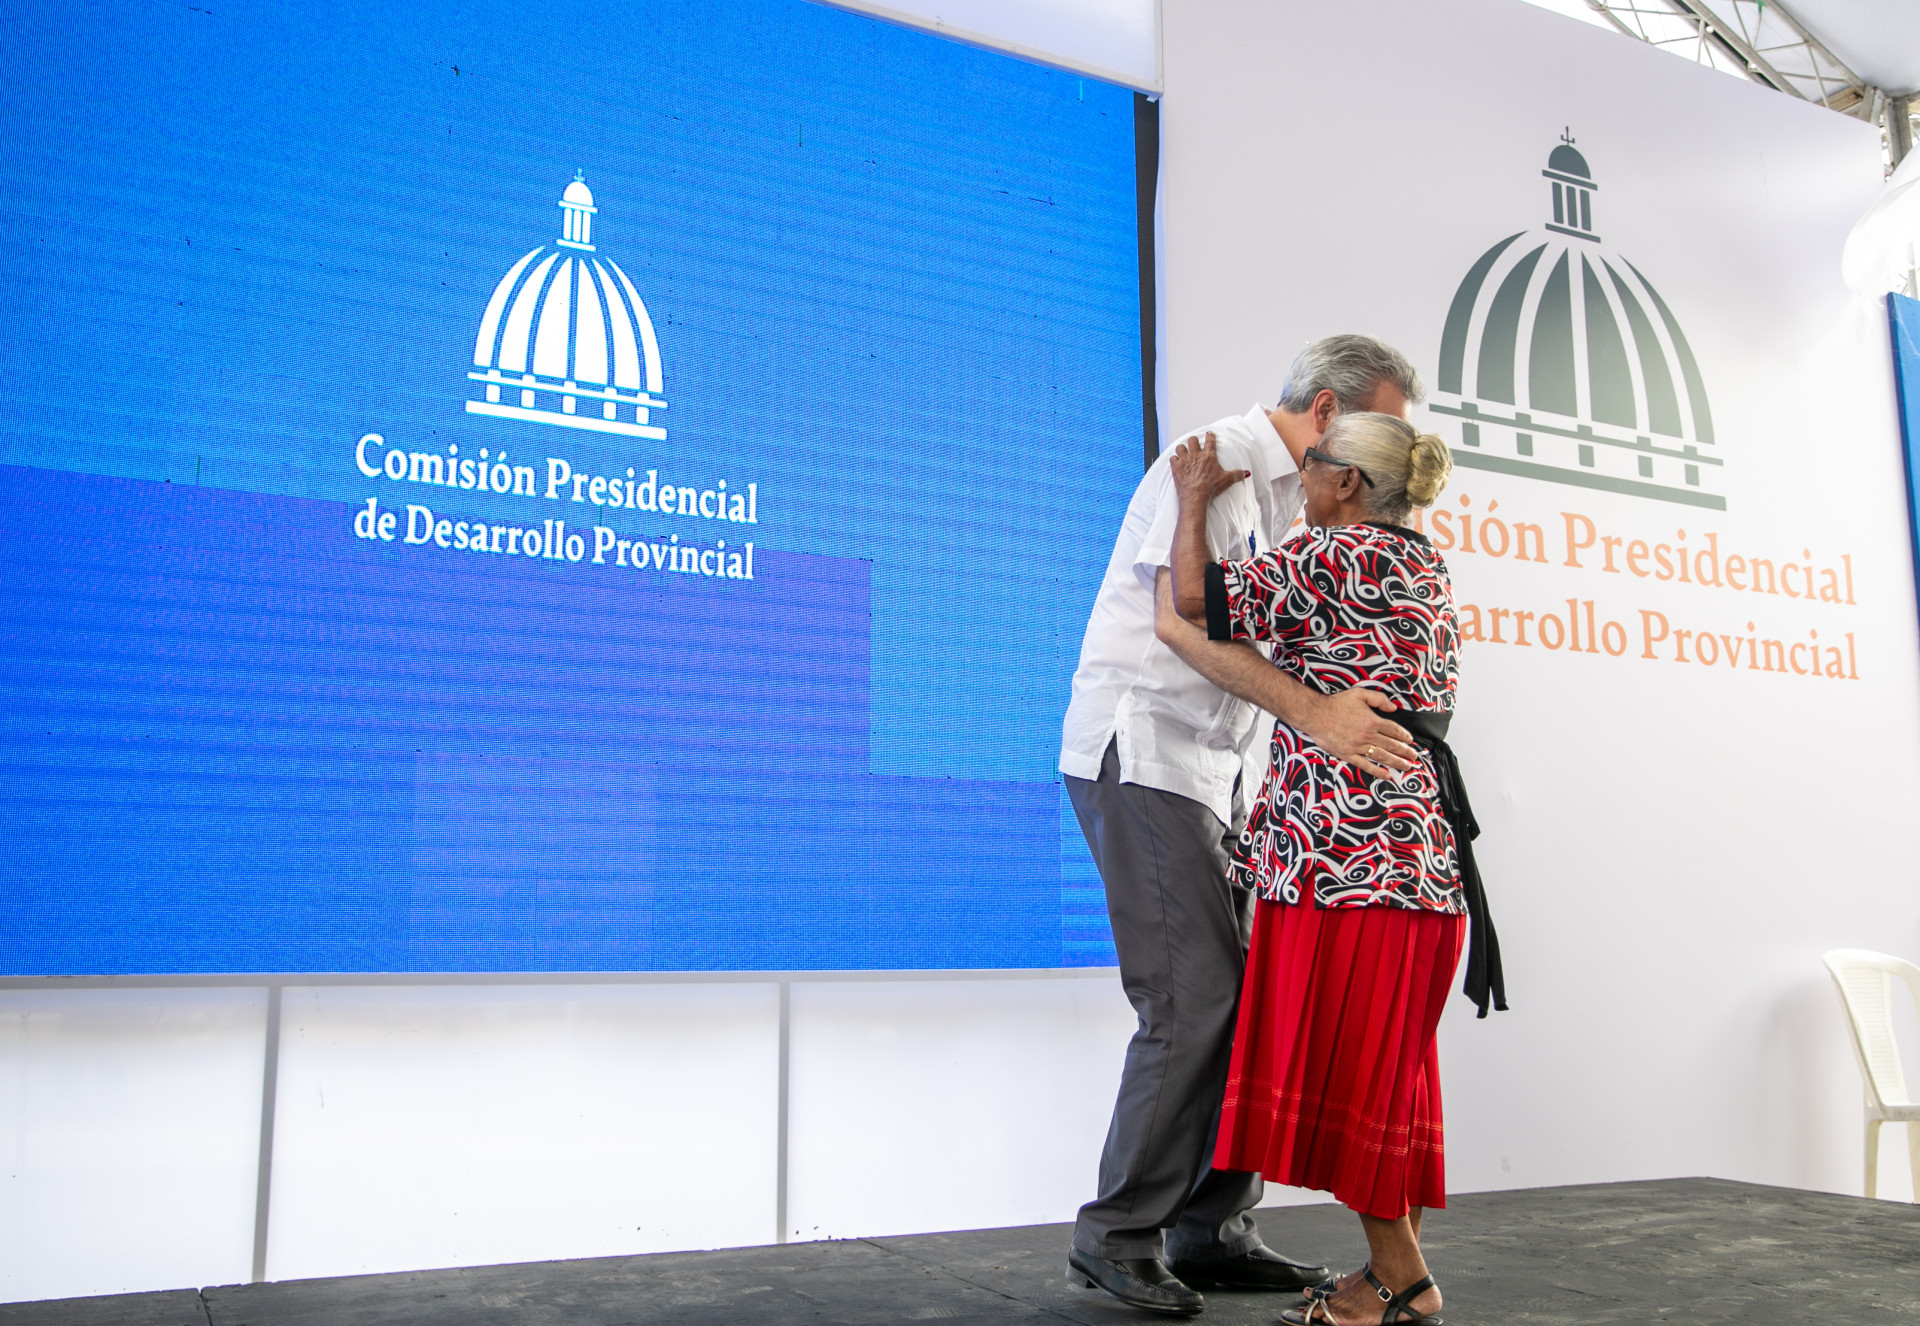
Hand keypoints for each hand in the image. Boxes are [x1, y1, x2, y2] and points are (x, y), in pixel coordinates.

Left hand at [1169, 432, 1249, 506]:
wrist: (1196, 496)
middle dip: (1193, 441)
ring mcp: (1185, 460)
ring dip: (1182, 449)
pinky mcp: (1176, 468)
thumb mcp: (1227, 480)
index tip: (1209, 434)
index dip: (1210, 436)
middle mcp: (1196, 455)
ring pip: (1180, 447)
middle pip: (1192, 440)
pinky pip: (1172, 458)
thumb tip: (1246, 473)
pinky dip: (1174, 460)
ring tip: (1184, 452)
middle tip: (1195, 445)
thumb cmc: (1211, 487)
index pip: (1210, 441)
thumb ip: (1237, 475)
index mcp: (1209, 456)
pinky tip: (1176, 462)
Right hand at [1301, 688, 1417, 778]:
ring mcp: (1358, 746)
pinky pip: (1365, 765)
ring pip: (1382, 756)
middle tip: (1414, 757)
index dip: (1404, 736)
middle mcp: (1368, 735)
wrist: (1315, 714)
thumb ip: (1378, 699)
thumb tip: (1393, 708)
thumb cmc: (1336, 704)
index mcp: (1372, 721)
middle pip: (1392, 745)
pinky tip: (1386, 775)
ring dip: (1397, 762)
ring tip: (1407, 766)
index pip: (1394, 730)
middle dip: (1405, 752)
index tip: (1410, 740)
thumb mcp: (1359, 694)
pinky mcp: (1348, 754)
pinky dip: (1377, 771)